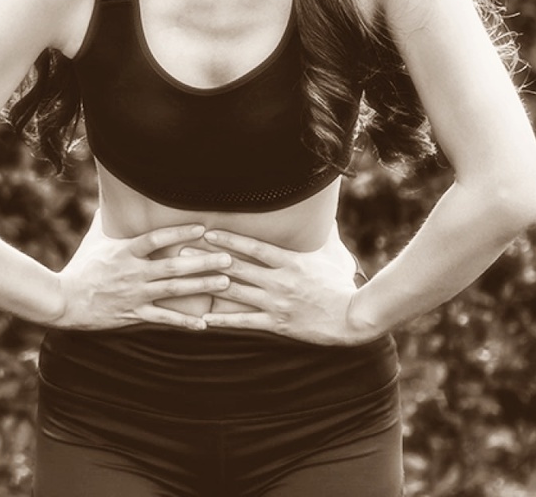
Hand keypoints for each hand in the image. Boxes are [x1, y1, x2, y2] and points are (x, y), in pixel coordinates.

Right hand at [51, 210, 231, 330]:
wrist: (64, 300)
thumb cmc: (81, 267)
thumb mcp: (94, 241)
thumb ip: (109, 221)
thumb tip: (114, 199)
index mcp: (125, 252)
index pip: (156, 239)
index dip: (180, 232)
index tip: (202, 228)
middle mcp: (133, 272)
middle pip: (173, 266)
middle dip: (203, 262)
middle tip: (228, 258)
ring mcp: (134, 294)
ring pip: (173, 290)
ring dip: (201, 286)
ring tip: (226, 282)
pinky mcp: (133, 314)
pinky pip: (163, 318)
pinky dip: (184, 321)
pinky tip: (204, 323)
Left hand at [198, 228, 383, 345]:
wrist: (352, 317)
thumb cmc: (339, 284)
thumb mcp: (330, 255)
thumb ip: (320, 233)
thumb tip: (321, 211)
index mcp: (290, 262)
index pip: (253, 248)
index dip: (229, 240)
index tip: (207, 233)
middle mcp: (279, 281)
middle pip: (237, 267)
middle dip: (208, 260)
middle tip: (183, 253)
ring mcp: (276, 303)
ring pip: (236, 292)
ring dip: (209, 285)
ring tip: (187, 280)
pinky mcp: (276, 324)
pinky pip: (244, 322)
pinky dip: (223, 320)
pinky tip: (204, 319)